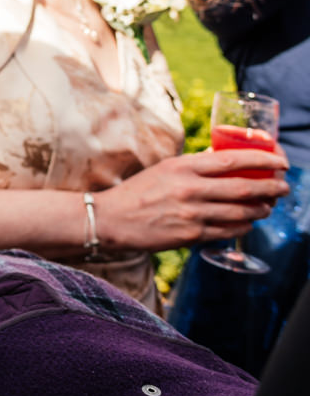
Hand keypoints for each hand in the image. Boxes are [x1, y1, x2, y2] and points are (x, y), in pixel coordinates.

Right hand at [96, 148, 289, 251]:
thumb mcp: (165, 169)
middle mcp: (190, 189)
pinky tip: (248, 222)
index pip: (232, 160)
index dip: (262, 160)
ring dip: (262, 209)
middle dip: (271, 187)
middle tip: (284, 186)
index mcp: (183, 166)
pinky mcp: (192, 235)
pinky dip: (244, 225)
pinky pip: (229, 230)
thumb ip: (194, 166)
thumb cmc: (139, 191)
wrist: (112, 218)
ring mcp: (192, 214)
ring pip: (241, 211)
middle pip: (244, 187)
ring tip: (269, 206)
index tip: (280, 161)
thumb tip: (225, 161)